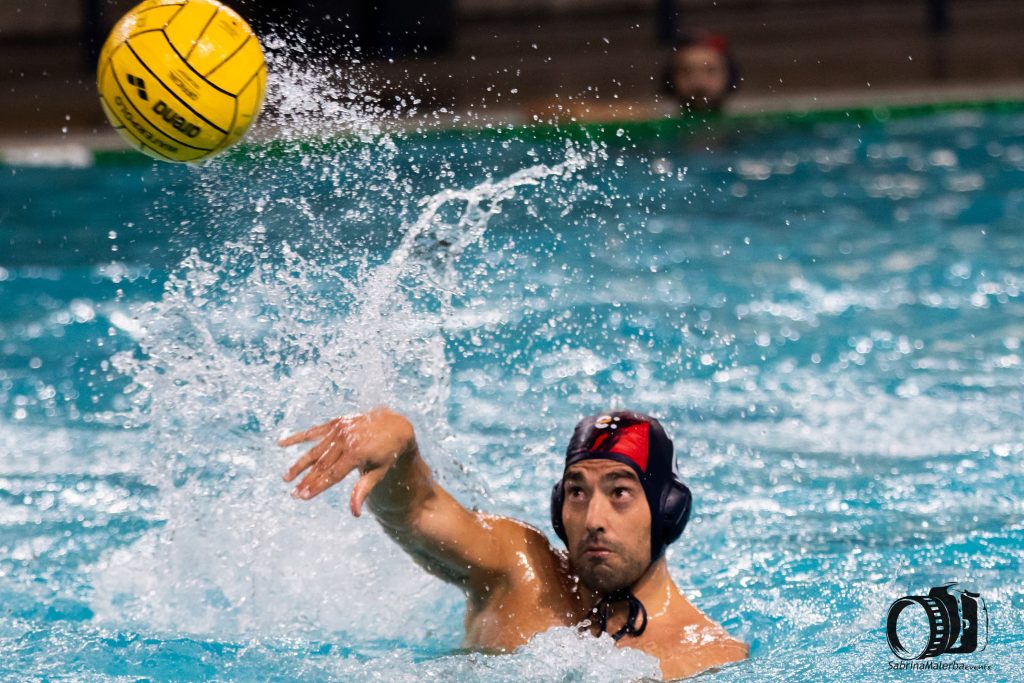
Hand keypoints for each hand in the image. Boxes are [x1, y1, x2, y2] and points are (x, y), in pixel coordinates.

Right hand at [279, 408, 414, 515]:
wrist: (394, 425)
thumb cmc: (387, 454)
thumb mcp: (379, 472)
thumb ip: (363, 489)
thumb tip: (354, 513)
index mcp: (357, 453)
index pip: (333, 475)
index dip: (317, 486)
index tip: (303, 497)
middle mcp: (346, 440)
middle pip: (321, 465)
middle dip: (306, 480)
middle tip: (293, 494)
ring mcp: (340, 430)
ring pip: (315, 450)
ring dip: (299, 465)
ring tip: (286, 478)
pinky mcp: (336, 423)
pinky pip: (314, 431)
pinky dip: (297, 437)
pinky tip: (281, 443)